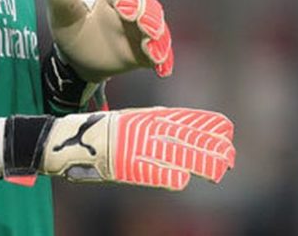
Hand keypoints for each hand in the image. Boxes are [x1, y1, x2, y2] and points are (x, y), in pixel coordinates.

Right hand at [40, 107, 234, 189]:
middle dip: (208, 147)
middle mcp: (143, 129)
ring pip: (172, 155)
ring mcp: (134, 146)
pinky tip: (181, 180)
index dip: (205, 124)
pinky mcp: (123, 164)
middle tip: (230, 156)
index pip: (182, 119)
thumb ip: (155, 125)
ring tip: (218, 170)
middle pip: (183, 138)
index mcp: (146, 117)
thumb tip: (183, 131)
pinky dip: (165, 175)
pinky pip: (147, 171)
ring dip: (197, 163)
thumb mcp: (132, 122)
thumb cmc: (101, 133)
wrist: (67, 140)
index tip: (227, 130)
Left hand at [42, 0, 172, 82]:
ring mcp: (140, 33)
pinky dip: (163, 60)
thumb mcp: (64, 17)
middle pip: (147, 8)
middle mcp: (130, 13)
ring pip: (156, 29)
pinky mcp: (146, 52)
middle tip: (148, 29)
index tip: (123, 10)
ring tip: (154, 52)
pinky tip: (162, 70)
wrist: (78, 60)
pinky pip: (159, 54)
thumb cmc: (72, 32)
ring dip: (159, 39)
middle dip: (150, 17)